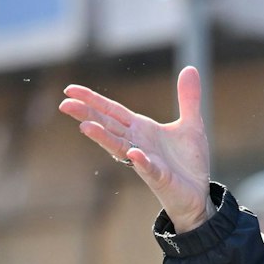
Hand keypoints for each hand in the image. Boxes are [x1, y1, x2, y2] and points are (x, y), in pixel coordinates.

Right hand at [61, 66, 212, 231]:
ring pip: (120, 147)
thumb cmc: (188, 162)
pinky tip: (134, 153)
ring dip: (104, 137)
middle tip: (64, 104)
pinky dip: (141, 161)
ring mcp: (145, 160)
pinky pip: (148, 168)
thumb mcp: (191, 124)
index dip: (92, 99)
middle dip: (88, 115)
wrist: (199, 194)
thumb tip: (190, 69)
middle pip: (108, 126)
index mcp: (141, 129)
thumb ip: (188, 98)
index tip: (70, 89)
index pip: (112, 111)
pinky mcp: (159, 177)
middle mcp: (137, 143)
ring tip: (85, 127)